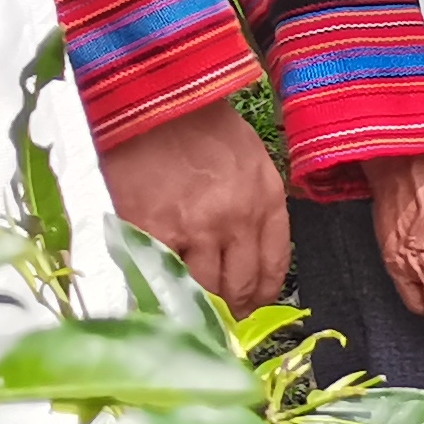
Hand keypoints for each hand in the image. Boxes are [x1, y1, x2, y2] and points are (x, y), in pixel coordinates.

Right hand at [101, 95, 290, 310]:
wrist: (154, 100)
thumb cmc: (201, 126)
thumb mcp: (252, 162)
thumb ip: (257, 209)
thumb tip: (249, 257)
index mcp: (266, 201)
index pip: (274, 268)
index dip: (262, 297)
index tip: (252, 308)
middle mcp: (235, 220)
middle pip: (239, 289)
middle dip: (232, 311)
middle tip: (221, 322)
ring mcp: (192, 230)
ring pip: (201, 292)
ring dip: (197, 308)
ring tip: (189, 314)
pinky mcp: (149, 232)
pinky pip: (159, 278)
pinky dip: (158, 289)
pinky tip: (157, 293)